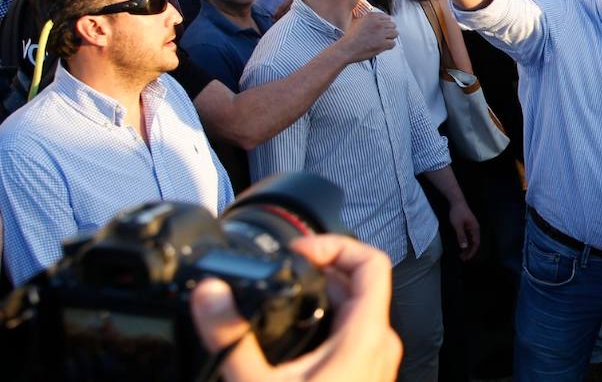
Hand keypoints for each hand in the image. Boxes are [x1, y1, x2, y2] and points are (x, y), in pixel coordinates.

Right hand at [190, 234, 401, 381]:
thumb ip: (230, 338)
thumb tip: (209, 295)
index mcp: (366, 335)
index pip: (371, 262)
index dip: (335, 245)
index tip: (298, 250)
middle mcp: (380, 346)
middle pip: (361, 285)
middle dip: (321, 270)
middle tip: (285, 270)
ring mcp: (375, 366)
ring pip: (356, 313)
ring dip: (323, 298)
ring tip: (286, 296)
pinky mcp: (363, 381)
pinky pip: (350, 339)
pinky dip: (324, 325)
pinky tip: (291, 338)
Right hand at [336, 10, 397, 62]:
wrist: (346, 48)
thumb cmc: (350, 37)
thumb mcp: (355, 21)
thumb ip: (362, 15)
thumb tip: (362, 11)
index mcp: (372, 16)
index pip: (387, 17)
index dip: (385, 24)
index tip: (382, 28)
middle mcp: (378, 23)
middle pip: (393, 25)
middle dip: (389, 30)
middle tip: (382, 36)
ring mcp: (381, 33)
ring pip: (395, 33)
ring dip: (390, 37)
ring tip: (383, 41)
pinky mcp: (382, 44)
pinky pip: (393, 43)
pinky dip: (389, 46)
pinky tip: (383, 46)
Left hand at [448, 200, 479, 260]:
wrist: (457, 201)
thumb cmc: (457, 213)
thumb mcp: (457, 225)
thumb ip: (461, 236)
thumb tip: (464, 247)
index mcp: (475, 229)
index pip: (476, 244)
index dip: (471, 252)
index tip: (466, 259)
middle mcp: (475, 229)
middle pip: (475, 243)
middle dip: (469, 251)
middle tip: (462, 258)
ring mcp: (472, 227)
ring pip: (472, 240)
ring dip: (467, 248)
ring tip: (461, 254)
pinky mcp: (468, 225)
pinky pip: (469, 237)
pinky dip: (466, 242)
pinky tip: (461, 245)